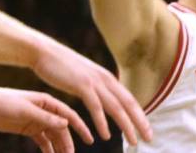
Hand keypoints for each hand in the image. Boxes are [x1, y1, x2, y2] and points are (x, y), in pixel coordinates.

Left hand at [0, 86, 90, 152]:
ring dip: (59, 147)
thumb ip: (46, 117)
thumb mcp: (27, 110)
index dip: (81, 127)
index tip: (89, 139)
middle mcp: (47, 112)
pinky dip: (48, 148)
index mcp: (49, 103)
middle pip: (62, 129)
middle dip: (68, 143)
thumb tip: (66, 124)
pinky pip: (42, 140)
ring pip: (53, 136)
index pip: (69, 116)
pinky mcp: (29, 128)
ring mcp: (38, 120)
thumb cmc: (6, 102)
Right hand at [32, 40, 151, 145]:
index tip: (146, 130)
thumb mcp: (85, 79)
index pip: (130, 100)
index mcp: (109, 79)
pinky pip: (96, 107)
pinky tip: (106, 136)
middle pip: (129, 104)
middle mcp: (107, 80)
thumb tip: (104, 97)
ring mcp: (96, 82)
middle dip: (140, 123)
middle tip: (149, 138)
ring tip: (133, 141)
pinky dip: (102, 122)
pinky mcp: (82, 85)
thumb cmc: (63, 68)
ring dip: (126, 126)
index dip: (140, 116)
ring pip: (117, 107)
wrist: (46, 53)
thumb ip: (97, 88)